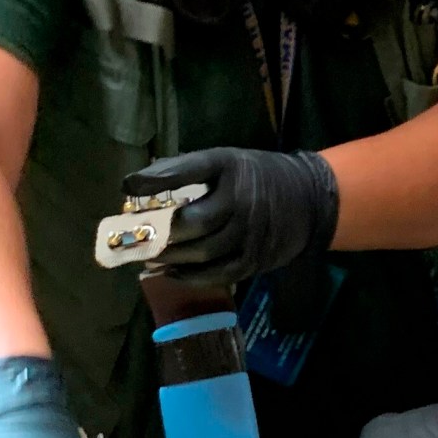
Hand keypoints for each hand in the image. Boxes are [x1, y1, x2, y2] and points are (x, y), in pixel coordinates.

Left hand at [124, 148, 338, 284]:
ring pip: (202, 252)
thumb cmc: (255, 177)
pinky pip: (218, 273)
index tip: (127, 186)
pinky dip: (189, 276)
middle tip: (134, 237)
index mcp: (231, 166)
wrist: (309, 198)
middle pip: (193, 222)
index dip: (157, 179)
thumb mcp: (227, 161)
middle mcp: (243, 200)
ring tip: (146, 257)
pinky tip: (170, 271)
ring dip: (169, 257)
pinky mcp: (256, 260)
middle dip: (159, 232)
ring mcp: (251, 233)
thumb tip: (138, 186)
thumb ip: (189, 171)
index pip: (190, 169)